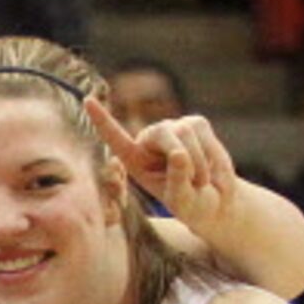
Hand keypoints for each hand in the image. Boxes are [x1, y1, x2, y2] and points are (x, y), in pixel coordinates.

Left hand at [88, 94, 239, 235]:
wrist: (216, 198)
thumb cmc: (192, 203)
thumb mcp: (182, 201)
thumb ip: (177, 180)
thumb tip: (178, 153)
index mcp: (134, 159)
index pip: (114, 138)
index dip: (102, 119)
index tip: (87, 100)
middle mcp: (149, 139)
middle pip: (165, 134)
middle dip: (184, 158)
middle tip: (194, 183)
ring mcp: (173, 128)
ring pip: (187, 133)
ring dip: (199, 163)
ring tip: (199, 180)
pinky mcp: (195, 123)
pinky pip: (204, 133)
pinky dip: (211, 154)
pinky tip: (210, 167)